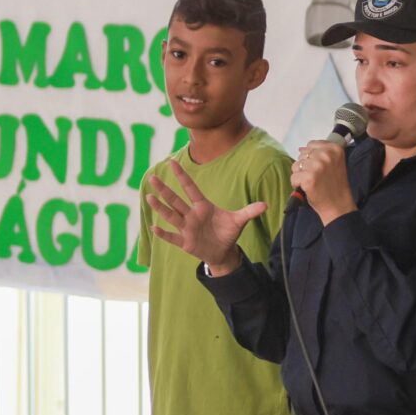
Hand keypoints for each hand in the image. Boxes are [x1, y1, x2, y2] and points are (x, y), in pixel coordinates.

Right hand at [143, 161, 266, 276]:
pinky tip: (154, 227)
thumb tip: (266, 205)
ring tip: (149, 197)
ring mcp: (187, 228)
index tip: (172, 162)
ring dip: (160, 207)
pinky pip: (172, 237)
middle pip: (176, 200)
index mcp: (203, 206)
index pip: (191, 188)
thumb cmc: (228, 233)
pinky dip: (164, 234)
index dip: (182, 176)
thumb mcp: (239, 221)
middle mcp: (192, 215)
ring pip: (171, 216)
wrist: (224, 252)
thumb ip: (249, 211)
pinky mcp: (185, 242)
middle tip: (152, 177)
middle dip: (164, 190)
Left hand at [292, 138, 356, 223]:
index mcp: (334, 148)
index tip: (319, 168)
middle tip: (316, 177)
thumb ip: (319, 153)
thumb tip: (300, 148)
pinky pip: (293, 177)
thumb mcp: (333, 163)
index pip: (311, 145)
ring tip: (312, 182)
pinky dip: (297, 185)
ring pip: (296, 165)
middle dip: (305, 166)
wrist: (338, 205)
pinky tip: (307, 188)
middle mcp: (326, 155)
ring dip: (300, 175)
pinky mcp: (309, 178)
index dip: (311, 157)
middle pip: (302, 155)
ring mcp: (317, 166)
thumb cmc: (335, 185)